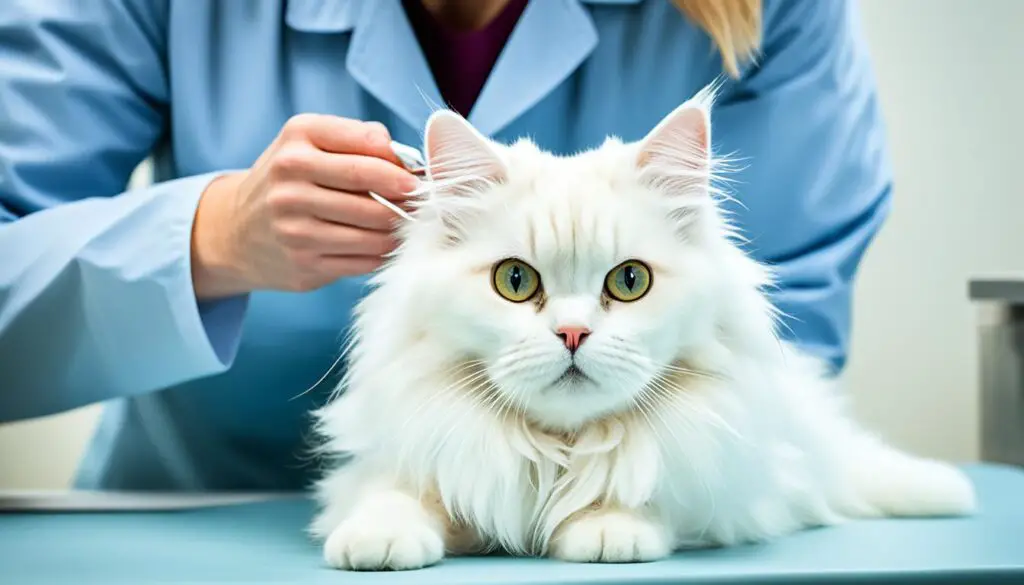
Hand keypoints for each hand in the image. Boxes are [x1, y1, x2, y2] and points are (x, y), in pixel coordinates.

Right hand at [190, 114, 418, 298]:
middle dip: (407, 200)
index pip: (370, 148)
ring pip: (373, 230)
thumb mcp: (310, 141)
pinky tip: (384, 246)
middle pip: (374, 192)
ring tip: (406, 225)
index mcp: (298, 140)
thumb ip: (359, 138)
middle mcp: (290, 181)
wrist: (236, 229)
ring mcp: (295, 226)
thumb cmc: (289, 179)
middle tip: (422, 204)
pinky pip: (363, 260)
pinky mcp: (303, 263)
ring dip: (399, 230)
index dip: (401, 165)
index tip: (417, 177)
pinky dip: (382, 254)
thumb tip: (407, 159)